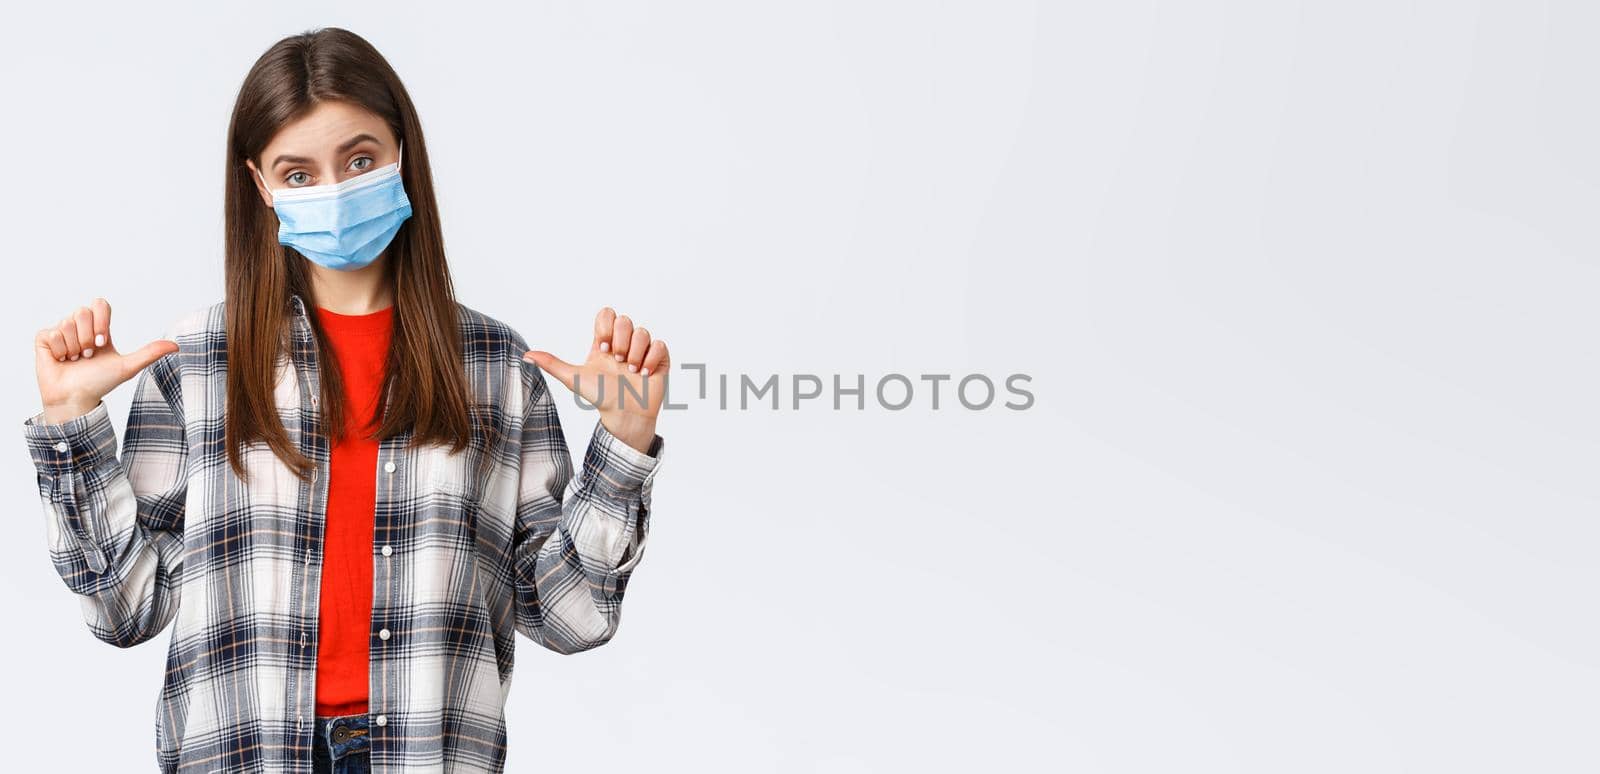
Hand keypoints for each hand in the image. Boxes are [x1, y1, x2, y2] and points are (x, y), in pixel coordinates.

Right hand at [33, 297, 178, 424]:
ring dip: (73, 346)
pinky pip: (51, 333)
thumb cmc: (100, 383)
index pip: (100, 303)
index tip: (103, 341)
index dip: (101, 320)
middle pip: (82, 311)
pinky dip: (58, 350)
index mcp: (99, 329)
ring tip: (75, 360)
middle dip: (87, 337)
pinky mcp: (44, 339)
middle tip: (88, 355)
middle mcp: (80, 327)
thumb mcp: (127, 366)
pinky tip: (60, 360)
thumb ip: (149, 353)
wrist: (76, 398)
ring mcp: (61, 332)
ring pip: (66, 323)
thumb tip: (177, 346)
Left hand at [523, 307, 668, 453]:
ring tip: (631, 371)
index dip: (605, 326)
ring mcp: (642, 351)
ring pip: (642, 332)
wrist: (623, 416)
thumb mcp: (573, 378)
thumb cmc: (599, 398)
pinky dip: (651, 359)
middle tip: (618, 362)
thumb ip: (552, 364)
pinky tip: (644, 374)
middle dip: (621, 341)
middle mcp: (624, 344)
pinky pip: (659, 345)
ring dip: (636, 353)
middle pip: (625, 320)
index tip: (601, 348)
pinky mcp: (658, 360)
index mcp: (604, 343)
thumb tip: (525, 355)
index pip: (607, 314)